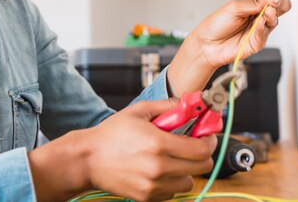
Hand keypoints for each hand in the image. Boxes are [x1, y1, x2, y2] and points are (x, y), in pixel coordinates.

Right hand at [82, 99, 216, 201]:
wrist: (88, 160)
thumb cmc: (111, 135)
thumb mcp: (138, 111)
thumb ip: (166, 106)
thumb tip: (188, 104)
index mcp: (158, 143)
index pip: (202, 148)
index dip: (209, 140)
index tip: (207, 136)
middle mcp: (159, 167)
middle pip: (202, 166)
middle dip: (202, 154)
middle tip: (193, 145)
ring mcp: (153, 185)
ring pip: (189, 182)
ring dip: (187, 169)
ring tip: (173, 158)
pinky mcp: (147, 197)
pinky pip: (173, 192)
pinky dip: (172, 182)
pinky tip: (160, 170)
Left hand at [192, 0, 291, 69]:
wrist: (207, 43)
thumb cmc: (218, 23)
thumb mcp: (234, 7)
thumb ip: (254, 2)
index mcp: (255, 3)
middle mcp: (260, 15)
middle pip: (280, 6)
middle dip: (280, 0)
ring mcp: (260, 28)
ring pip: (275, 20)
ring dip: (273, 13)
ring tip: (268, 10)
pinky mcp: (257, 42)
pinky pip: (264, 34)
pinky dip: (262, 27)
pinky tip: (260, 22)